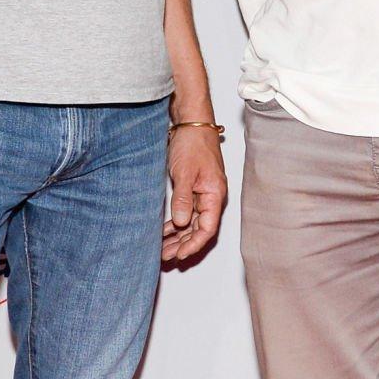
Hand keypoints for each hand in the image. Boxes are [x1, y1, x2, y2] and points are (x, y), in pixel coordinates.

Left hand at [162, 127, 226, 265]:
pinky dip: (176, 223)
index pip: (208, 228)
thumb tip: (182, 223)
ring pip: (192, 223)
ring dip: (178, 236)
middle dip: (183, 244)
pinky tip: (165, 231)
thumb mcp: (184, 172)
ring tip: (163, 249)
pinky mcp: (194, 189)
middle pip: (200, 229)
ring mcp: (203, 193)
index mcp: (215, 194)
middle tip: (166, 256)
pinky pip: (187, 212)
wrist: (192, 122)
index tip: (180, 255)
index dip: (194, 244)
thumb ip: (183, 198)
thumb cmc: (193, 143)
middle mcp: (211, 197)